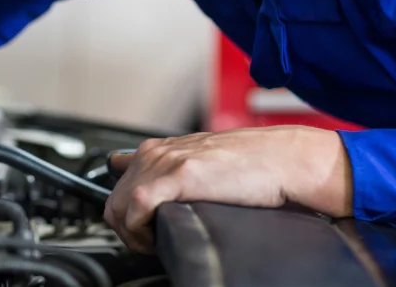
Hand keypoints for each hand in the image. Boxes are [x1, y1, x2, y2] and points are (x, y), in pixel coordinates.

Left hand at [103, 126, 352, 253]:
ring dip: (132, 234)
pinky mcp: (179, 176)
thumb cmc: (251, 164)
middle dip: (126, 229)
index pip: (116, 178)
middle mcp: (155, 153)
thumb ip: (176, 172)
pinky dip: (140, 231)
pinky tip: (158, 238)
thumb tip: (159, 193)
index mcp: (159, 150)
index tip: (138, 226)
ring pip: (119, 207)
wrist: (281, 159)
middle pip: (114, 199)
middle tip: (149, 243)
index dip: (124, 209)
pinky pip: (137, 208)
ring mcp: (164, 163)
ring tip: (155, 244)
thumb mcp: (201, 163)